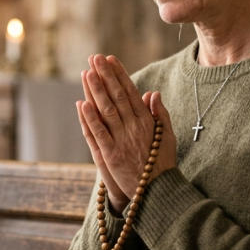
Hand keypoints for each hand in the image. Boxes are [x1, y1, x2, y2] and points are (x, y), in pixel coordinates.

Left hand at [76, 55, 176, 212]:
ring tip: (86, 72)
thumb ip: (160, 113)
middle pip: (117, 96)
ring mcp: (122, 140)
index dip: (119, 74)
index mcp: (147, 121)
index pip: (131, 92)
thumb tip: (153, 92)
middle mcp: (134, 127)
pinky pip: (99, 133)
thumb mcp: (167, 135)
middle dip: (105, 75)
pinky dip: (91, 118)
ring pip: (107, 110)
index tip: (110, 59)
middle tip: (94, 58)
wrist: (160, 191)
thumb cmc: (162, 162)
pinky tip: (82, 103)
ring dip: (96, 90)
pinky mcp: (111, 155)